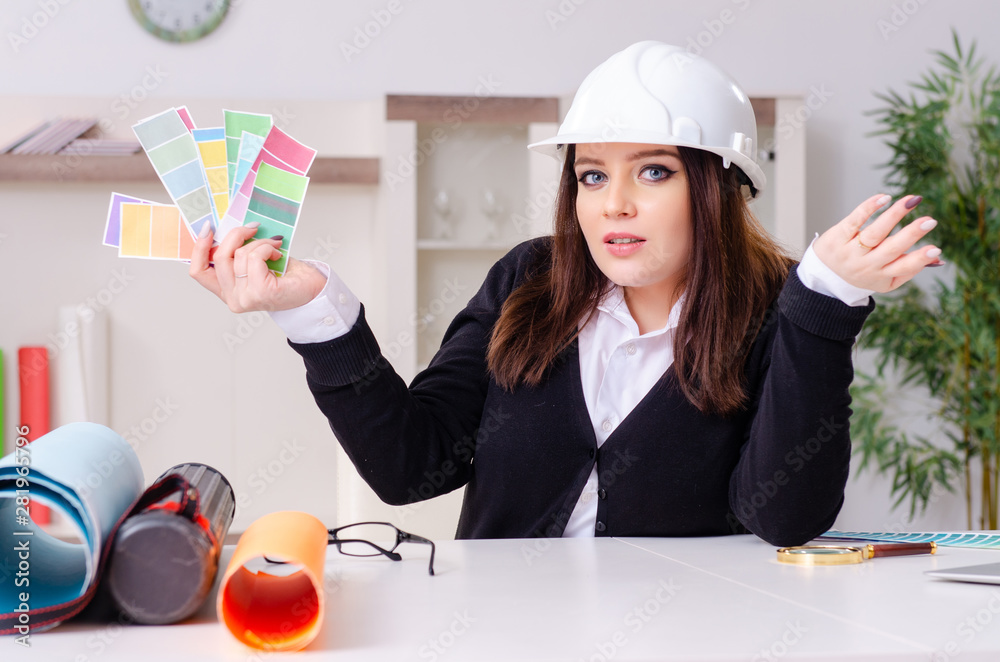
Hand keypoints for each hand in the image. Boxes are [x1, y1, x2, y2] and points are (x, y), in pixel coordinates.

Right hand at [188, 223, 325, 312]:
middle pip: (218, 257)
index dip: (199, 247)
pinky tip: (276, 254)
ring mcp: (245, 298)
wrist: (314, 290)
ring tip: (273, 246)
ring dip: (259, 242)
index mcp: (227, 291)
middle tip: (253, 228)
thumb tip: (227, 227)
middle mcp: (232, 298)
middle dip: (236, 235)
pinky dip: (266, 248)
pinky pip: (254, 257)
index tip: (209, 227)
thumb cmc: (287, 276)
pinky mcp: (260, 292)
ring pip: (239, 255)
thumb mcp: (254, 263)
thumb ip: (237, 253)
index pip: (198, 272)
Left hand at [812, 193, 942, 292]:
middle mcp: (866, 265)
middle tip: (929, 221)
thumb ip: (909, 269)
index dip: (919, 260)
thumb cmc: (862, 272)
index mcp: (880, 275)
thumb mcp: (884, 279)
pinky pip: (855, 220)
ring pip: (874, 233)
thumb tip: (938, 257)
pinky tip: (884, 198)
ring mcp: (850, 250)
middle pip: (891, 249)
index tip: (936, 249)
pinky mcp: (838, 236)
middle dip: (911, 235)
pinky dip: (869, 208)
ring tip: (911, 201)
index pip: (903, 268)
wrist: (825, 273)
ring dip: (894, 216)